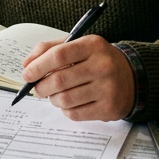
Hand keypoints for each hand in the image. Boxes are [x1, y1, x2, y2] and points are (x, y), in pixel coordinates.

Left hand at [20, 35, 134, 120]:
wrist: (132, 77)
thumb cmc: (97, 60)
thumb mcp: (78, 46)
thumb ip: (50, 49)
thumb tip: (27, 64)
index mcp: (93, 45)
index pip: (59, 55)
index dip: (38, 66)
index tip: (27, 74)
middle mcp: (103, 66)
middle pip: (59, 80)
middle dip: (41, 86)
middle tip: (37, 88)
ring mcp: (107, 88)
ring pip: (64, 99)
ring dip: (53, 99)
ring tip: (55, 94)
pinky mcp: (109, 108)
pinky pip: (75, 113)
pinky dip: (66, 109)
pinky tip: (71, 102)